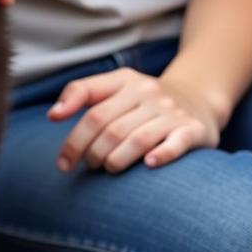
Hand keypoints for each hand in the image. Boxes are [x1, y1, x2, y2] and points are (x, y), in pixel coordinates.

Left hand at [48, 68, 222, 173]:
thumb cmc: (143, 100)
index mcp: (125, 80)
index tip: (62, 162)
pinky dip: (161, 154)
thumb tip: (52, 115)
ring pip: (136, 138)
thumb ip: (81, 94)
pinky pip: (176, 143)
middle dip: (91, 153)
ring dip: (116, 160)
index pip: (90, 106)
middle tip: (88, 167)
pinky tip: (147, 165)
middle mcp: (148, 93)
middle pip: (109, 126)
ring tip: (108, 170)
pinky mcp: (193, 130)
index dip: (73, 137)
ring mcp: (172, 111)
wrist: (198, 97)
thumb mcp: (114, 87)